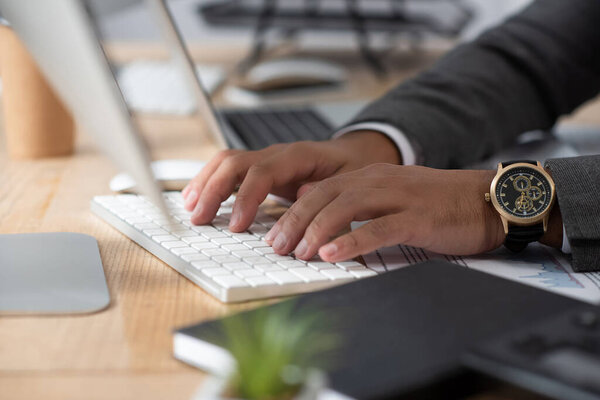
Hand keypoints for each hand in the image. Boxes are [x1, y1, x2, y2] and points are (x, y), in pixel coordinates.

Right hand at [182, 131, 400, 228]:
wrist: (358, 155)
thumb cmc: (356, 168)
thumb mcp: (353, 180)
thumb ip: (329, 190)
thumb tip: (302, 198)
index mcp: (299, 156)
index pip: (262, 171)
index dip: (245, 198)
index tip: (236, 226)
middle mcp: (278, 154)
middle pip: (235, 162)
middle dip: (213, 190)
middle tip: (200, 219)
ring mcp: (268, 160)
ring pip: (227, 163)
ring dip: (205, 184)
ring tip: (191, 209)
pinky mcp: (263, 170)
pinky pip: (230, 171)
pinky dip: (211, 183)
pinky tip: (199, 199)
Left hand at [265, 164, 505, 261]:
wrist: (488, 199)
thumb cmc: (438, 203)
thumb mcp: (390, 194)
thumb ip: (354, 198)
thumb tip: (313, 203)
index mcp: (370, 176)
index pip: (320, 190)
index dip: (292, 212)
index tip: (273, 235)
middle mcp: (379, 181)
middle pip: (324, 196)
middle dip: (294, 222)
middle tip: (275, 246)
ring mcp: (398, 197)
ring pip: (345, 207)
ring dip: (316, 230)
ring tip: (298, 252)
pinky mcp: (417, 217)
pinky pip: (378, 228)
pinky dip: (351, 241)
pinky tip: (332, 254)